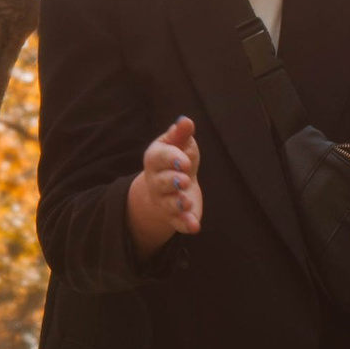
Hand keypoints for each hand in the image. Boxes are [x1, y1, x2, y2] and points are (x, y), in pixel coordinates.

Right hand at [125, 116, 202, 256]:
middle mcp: (156, 181)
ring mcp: (164, 200)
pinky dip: (185, 225)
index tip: (185, 161)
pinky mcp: (176, 216)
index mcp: (155, 159)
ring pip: (168, 204)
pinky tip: (194, 227)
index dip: (172, 159)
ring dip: (177, 204)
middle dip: (173, 181)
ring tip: (186, 202)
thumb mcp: (179, 143)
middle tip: (184, 180)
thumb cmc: (178, 157)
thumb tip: (186, 121)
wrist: (175, 183)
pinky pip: (178, 222)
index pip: (159, 157)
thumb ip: (181, 134)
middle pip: (162, 182)